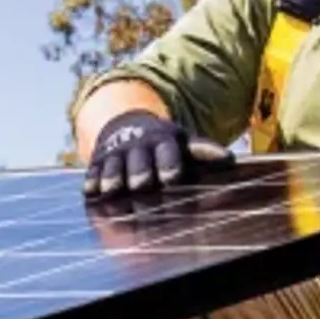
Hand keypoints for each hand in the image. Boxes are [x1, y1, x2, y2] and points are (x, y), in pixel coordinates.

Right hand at [82, 109, 233, 198]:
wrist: (127, 128)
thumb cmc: (163, 145)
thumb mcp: (182, 143)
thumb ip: (203, 152)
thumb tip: (229, 159)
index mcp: (162, 142)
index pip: (166, 152)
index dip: (169, 164)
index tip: (171, 178)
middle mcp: (138, 148)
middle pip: (138, 161)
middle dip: (140, 172)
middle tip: (141, 184)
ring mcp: (115, 155)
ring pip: (113, 167)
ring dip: (113, 177)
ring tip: (113, 189)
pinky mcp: (97, 163)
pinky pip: (92, 172)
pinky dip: (92, 180)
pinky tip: (91, 190)